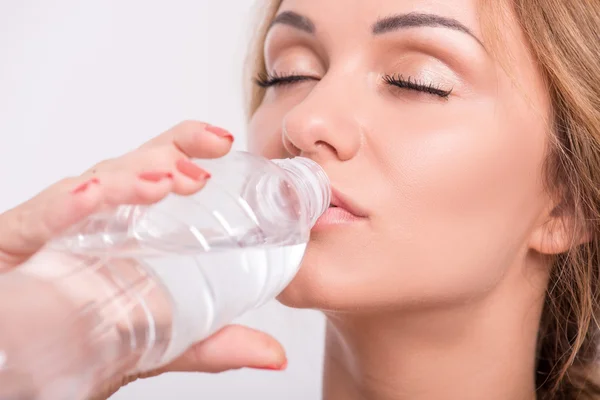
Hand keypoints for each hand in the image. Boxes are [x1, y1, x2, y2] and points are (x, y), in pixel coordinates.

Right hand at [0, 121, 287, 399]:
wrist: (24, 367)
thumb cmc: (87, 341)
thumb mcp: (162, 342)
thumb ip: (214, 344)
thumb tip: (274, 356)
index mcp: (128, 227)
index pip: (159, 172)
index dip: (189, 148)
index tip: (226, 142)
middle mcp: (93, 218)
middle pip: (131, 166)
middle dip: (170, 151)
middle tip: (208, 157)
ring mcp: (54, 229)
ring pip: (90, 185)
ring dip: (129, 177)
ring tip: (165, 181)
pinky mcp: (14, 245)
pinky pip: (37, 220)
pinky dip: (65, 206)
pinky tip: (89, 197)